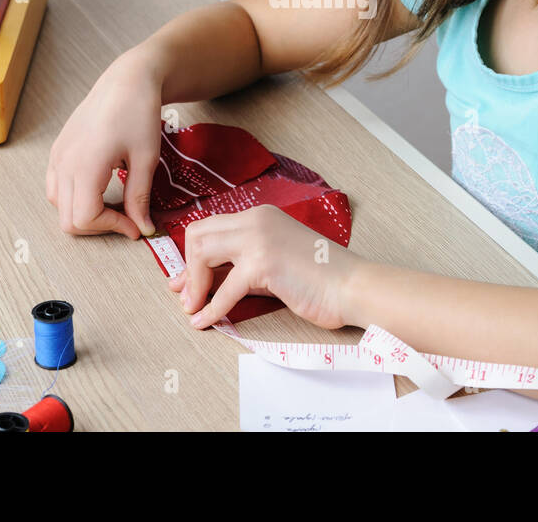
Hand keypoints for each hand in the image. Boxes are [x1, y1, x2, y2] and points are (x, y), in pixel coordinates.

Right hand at [46, 50, 162, 238]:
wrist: (127, 81)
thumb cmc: (139, 113)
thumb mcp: (146, 158)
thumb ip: (139, 197)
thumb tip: (143, 228)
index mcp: (85, 165)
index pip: (86, 218)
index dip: (113, 228)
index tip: (136, 225)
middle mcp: (64, 163)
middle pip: (68, 220)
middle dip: (99, 226)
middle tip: (127, 218)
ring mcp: (57, 156)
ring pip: (59, 206)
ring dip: (84, 214)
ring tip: (113, 205)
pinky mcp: (58, 151)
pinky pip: (55, 187)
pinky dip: (74, 198)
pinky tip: (98, 190)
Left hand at [168, 205, 361, 329]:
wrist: (353, 287)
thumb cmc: (320, 280)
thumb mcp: (274, 264)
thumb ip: (243, 267)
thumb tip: (205, 281)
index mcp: (260, 216)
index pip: (210, 226)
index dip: (192, 255)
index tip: (184, 281)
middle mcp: (256, 220)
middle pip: (199, 234)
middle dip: (187, 267)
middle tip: (185, 296)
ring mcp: (259, 238)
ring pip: (203, 252)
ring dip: (193, 284)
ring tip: (191, 308)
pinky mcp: (264, 263)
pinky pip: (224, 289)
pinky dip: (210, 309)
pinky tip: (203, 322)